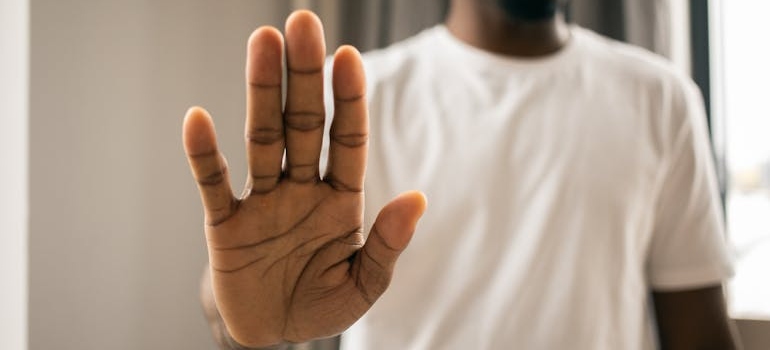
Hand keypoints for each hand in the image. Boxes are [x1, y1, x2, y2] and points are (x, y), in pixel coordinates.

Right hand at [182, 10, 425, 346]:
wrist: (270, 332)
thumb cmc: (320, 302)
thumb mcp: (363, 283)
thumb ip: (387, 244)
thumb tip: (417, 198)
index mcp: (340, 199)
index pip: (346, 140)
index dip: (347, 100)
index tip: (347, 56)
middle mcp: (300, 188)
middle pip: (302, 124)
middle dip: (304, 76)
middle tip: (302, 22)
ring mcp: (262, 201)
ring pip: (262, 139)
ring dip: (260, 92)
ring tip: (262, 43)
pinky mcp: (225, 225)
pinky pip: (212, 185)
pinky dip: (203, 156)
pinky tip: (197, 119)